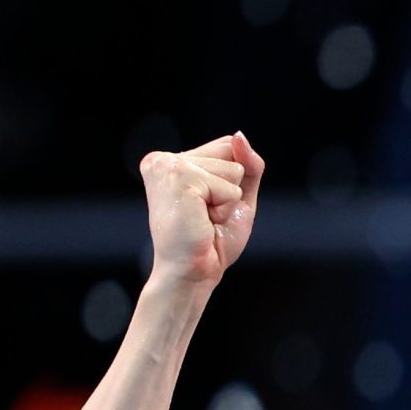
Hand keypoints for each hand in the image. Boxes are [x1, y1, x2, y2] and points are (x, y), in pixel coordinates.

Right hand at [141, 133, 262, 289]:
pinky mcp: (179, 177)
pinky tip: (201, 220)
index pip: (228, 145)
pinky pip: (229, 185)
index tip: (208, 206)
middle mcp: (163, 159)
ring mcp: (168, 166)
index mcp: (170, 161)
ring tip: (202, 218)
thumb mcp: (239, 196)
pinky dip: (225, 207)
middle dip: (231, 188)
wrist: (194, 272)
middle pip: (231, 150)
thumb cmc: (212, 241)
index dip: (232, 180)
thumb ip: (247, 164)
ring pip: (233, 168)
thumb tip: (239, 136)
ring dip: (227, 200)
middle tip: (206, 216)